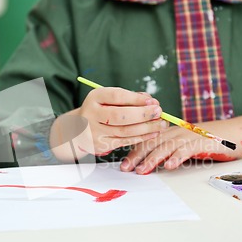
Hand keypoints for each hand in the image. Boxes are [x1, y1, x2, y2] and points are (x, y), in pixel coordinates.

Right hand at [50, 87, 168, 160]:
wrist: (79, 128)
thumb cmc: (102, 109)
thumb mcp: (110, 99)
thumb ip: (130, 98)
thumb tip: (152, 102)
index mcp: (95, 97)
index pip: (117, 96)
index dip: (136, 99)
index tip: (152, 101)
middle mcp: (92, 114)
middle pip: (120, 116)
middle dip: (143, 114)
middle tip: (159, 112)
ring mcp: (94, 131)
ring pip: (125, 131)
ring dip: (147, 128)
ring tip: (161, 124)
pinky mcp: (100, 145)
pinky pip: (124, 141)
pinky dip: (141, 137)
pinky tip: (153, 133)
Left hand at [120, 112, 241, 174]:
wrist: (236, 133)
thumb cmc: (208, 141)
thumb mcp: (185, 145)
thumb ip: (170, 151)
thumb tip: (151, 164)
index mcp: (171, 132)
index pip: (147, 141)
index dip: (134, 152)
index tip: (122, 165)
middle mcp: (177, 132)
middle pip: (153, 143)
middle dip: (137, 156)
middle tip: (126, 169)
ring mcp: (189, 136)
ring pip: (166, 146)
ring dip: (153, 159)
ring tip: (142, 170)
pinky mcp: (203, 142)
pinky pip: (187, 150)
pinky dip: (177, 157)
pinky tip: (169, 166)